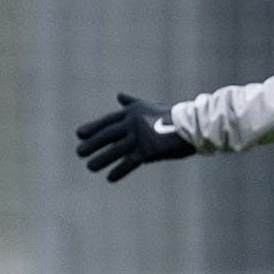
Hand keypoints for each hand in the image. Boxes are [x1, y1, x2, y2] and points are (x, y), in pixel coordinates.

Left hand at [74, 93, 196, 181]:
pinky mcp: (149, 150)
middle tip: (79, 152)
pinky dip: (119, 170)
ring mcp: (140, 137)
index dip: (93, 128)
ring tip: (89, 167)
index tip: (79, 134)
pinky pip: (130, 162)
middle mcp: (133, 123)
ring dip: (102, 159)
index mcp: (132, 112)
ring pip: (115, 150)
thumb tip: (119, 95)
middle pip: (108, 135)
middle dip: (93, 144)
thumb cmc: (173, 115)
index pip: (108, 121)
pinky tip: (110, 178)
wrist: (194, 125)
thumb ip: (132, 103)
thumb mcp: (149, 106)